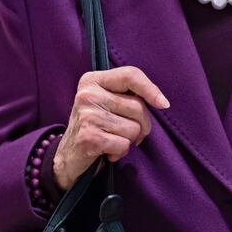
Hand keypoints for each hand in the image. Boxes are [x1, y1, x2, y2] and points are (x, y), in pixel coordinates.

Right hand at [53, 66, 168, 190]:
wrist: (67, 156)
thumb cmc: (95, 127)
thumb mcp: (106, 102)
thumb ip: (127, 95)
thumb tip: (162, 102)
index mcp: (92, 80)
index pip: (130, 75)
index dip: (150, 89)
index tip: (163, 104)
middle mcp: (87, 94)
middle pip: (138, 106)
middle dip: (142, 125)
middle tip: (127, 133)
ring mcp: (87, 115)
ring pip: (134, 128)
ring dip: (129, 141)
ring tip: (112, 140)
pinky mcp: (88, 137)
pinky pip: (124, 145)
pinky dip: (120, 152)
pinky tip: (107, 151)